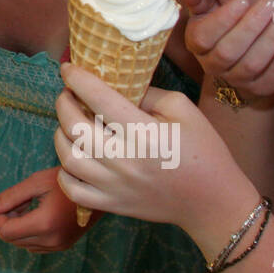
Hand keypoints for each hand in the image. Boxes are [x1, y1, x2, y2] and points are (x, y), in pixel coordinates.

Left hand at [0, 167, 91, 252]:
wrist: (98, 187)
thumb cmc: (67, 179)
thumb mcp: (36, 182)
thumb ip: (10, 196)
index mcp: (44, 224)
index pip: (6, 232)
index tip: (5, 203)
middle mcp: (52, 240)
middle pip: (13, 240)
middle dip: (8, 221)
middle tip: (18, 201)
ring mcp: (59, 245)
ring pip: (23, 244)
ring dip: (19, 227)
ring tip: (29, 206)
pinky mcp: (64, 246)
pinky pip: (36, 246)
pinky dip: (30, 233)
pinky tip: (38, 215)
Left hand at [53, 62, 252, 232]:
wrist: (213, 201)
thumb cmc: (203, 150)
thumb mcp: (183, 109)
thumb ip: (147, 93)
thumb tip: (114, 85)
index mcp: (143, 132)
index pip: (98, 98)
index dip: (77, 78)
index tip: (68, 68)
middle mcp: (124, 159)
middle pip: (74, 126)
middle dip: (64, 103)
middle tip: (68, 93)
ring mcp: (114, 185)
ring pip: (67, 157)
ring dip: (60, 134)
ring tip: (69, 123)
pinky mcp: (111, 204)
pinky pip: (72, 189)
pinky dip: (64, 172)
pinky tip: (74, 157)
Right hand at [175, 0, 273, 102]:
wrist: (240, 61)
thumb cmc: (223, 26)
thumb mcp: (208, 9)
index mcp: (197, 45)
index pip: (205, 36)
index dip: (223, 20)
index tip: (242, 0)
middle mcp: (213, 66)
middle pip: (230, 50)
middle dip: (252, 26)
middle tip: (271, 2)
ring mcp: (238, 80)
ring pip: (255, 62)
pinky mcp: (262, 87)